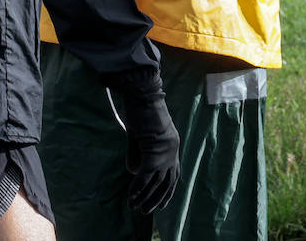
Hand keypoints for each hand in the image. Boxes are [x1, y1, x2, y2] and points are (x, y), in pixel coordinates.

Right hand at [118, 85, 180, 213]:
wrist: (141, 94)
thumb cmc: (140, 109)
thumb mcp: (139, 134)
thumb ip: (138, 153)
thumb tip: (134, 171)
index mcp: (172, 144)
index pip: (174, 173)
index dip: (168, 190)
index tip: (163, 203)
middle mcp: (172, 150)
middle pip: (168, 181)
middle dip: (157, 198)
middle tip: (146, 211)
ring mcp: (164, 152)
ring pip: (156, 182)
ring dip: (145, 197)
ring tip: (136, 208)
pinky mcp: (152, 152)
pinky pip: (145, 177)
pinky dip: (137, 189)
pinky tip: (130, 197)